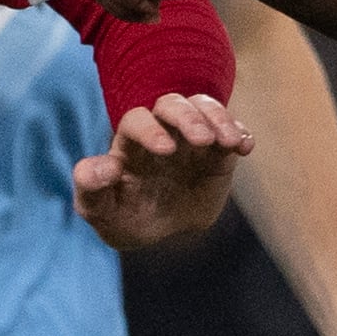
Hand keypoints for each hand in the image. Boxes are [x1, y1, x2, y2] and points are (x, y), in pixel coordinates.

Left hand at [73, 92, 253, 249]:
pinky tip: (245, 146)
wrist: (159, 230)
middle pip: (172, 105)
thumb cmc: (124, 216)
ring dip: (218, 118)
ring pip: (204, 108)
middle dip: (187, 117)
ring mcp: (192, 138)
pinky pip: (232, 132)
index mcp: (130, 141)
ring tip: (229, 142)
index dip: (149, 130)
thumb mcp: (100, 211)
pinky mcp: (218, 152)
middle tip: (202, 139)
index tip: (165, 150)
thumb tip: (105, 167)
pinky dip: (240, 133)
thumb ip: (91, 189)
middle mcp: (161, 131)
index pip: (136, 120)